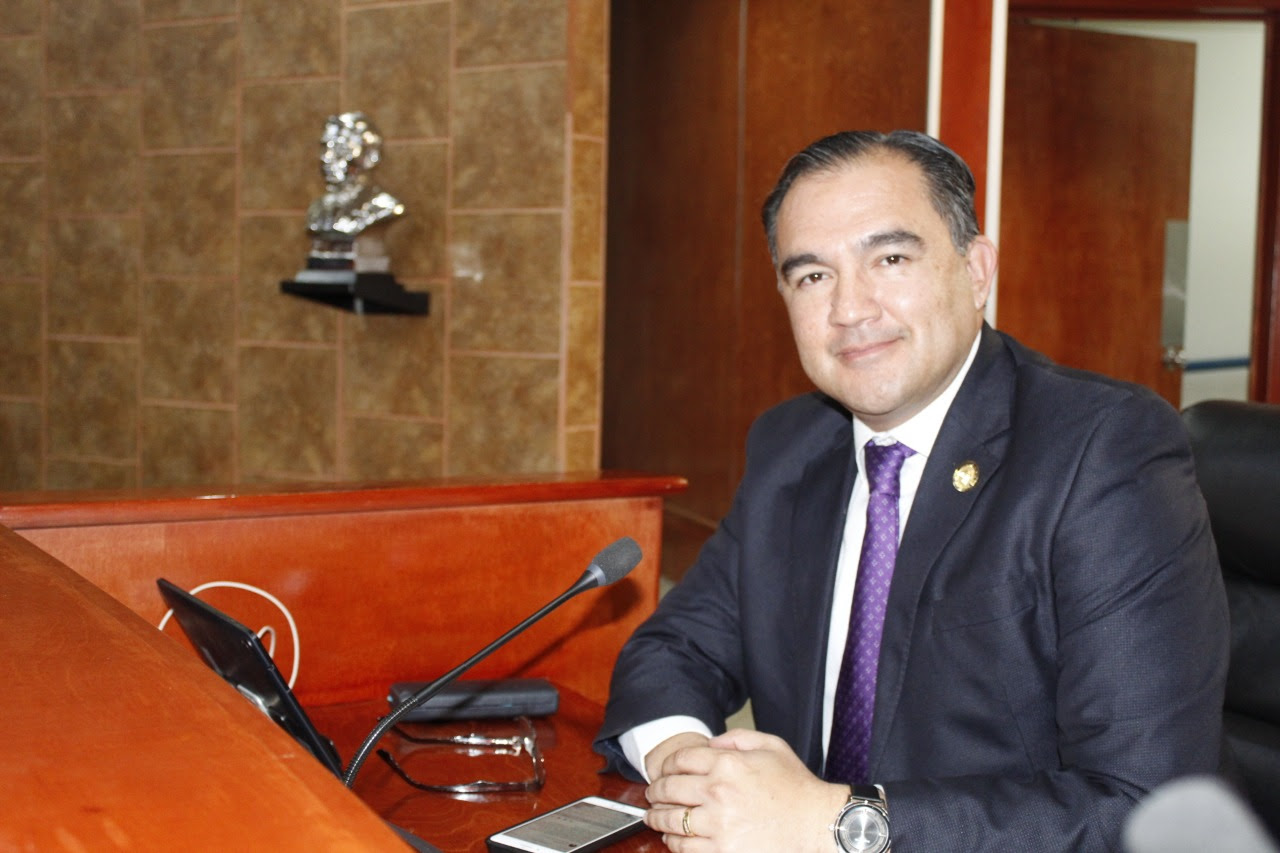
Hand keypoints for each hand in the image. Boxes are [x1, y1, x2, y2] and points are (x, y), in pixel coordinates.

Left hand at [643, 728, 848, 851]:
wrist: (818, 825)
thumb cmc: (797, 788)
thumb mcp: (771, 746)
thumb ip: (737, 738)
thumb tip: (710, 742)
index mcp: (728, 764)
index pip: (680, 759)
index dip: (667, 765)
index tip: (664, 771)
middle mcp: (719, 792)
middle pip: (669, 788)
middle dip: (656, 790)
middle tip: (653, 794)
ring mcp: (719, 824)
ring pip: (670, 819)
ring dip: (656, 817)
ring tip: (653, 816)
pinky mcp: (722, 851)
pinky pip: (684, 847)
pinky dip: (672, 841)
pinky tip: (672, 837)